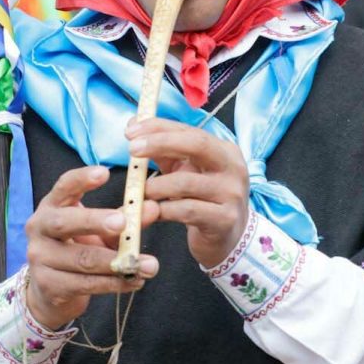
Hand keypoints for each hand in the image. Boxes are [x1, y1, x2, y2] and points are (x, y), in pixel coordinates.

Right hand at [24, 165, 159, 330]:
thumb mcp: (99, 231)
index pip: (63, 187)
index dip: (82, 179)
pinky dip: (115, 283)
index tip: (104, 172)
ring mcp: (40, 259)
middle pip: (65, 222)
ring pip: (82, 260)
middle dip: (95, 221)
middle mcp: (39, 229)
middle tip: (122, 222)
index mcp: (51, 207)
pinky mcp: (49, 286)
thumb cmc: (78, 250)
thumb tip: (153, 208)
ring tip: (149, 265)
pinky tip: (136, 280)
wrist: (51, 290)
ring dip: (119, 262)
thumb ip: (124, 220)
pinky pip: (86, 284)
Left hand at [127, 118, 248, 267]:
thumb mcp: (185, 171)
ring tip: (140, 192)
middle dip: (160, 143)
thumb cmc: (202, 199)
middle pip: (197, 144)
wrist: (228, 238)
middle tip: (132, 150)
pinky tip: (152, 212)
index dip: (159, 128)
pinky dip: (164, 209)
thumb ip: (162, 151)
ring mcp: (232, 194)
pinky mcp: (225, 219)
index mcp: (223, 150)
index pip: (189, 131)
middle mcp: (233, 167)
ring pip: (186, 182)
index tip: (130, 132)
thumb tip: (133, 126)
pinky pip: (187, 210)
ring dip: (156, 185)